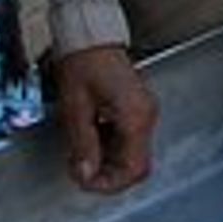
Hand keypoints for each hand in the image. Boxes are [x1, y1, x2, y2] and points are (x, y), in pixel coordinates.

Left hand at [54, 44, 157, 193]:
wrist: (91, 38)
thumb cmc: (83, 65)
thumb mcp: (76, 109)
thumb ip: (83, 145)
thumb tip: (85, 174)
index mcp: (135, 116)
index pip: (133, 168)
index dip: (109, 183)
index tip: (84, 180)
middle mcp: (146, 115)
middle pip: (136, 164)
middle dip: (108, 174)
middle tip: (81, 169)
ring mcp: (145, 111)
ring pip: (133, 154)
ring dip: (107, 160)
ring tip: (82, 149)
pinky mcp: (138, 108)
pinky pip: (129, 139)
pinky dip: (110, 147)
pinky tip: (92, 135)